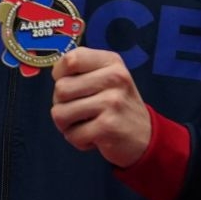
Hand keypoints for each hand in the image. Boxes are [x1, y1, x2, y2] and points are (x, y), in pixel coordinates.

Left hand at [48, 47, 151, 167]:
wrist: (146, 136)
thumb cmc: (116, 105)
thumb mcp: (106, 77)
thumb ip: (81, 70)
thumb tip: (54, 72)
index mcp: (111, 62)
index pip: (70, 59)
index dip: (59, 75)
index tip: (70, 84)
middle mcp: (114, 78)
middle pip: (60, 89)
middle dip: (61, 104)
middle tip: (80, 111)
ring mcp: (112, 102)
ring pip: (60, 113)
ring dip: (67, 125)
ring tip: (86, 124)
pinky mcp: (108, 126)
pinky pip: (72, 134)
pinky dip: (77, 140)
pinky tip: (94, 136)